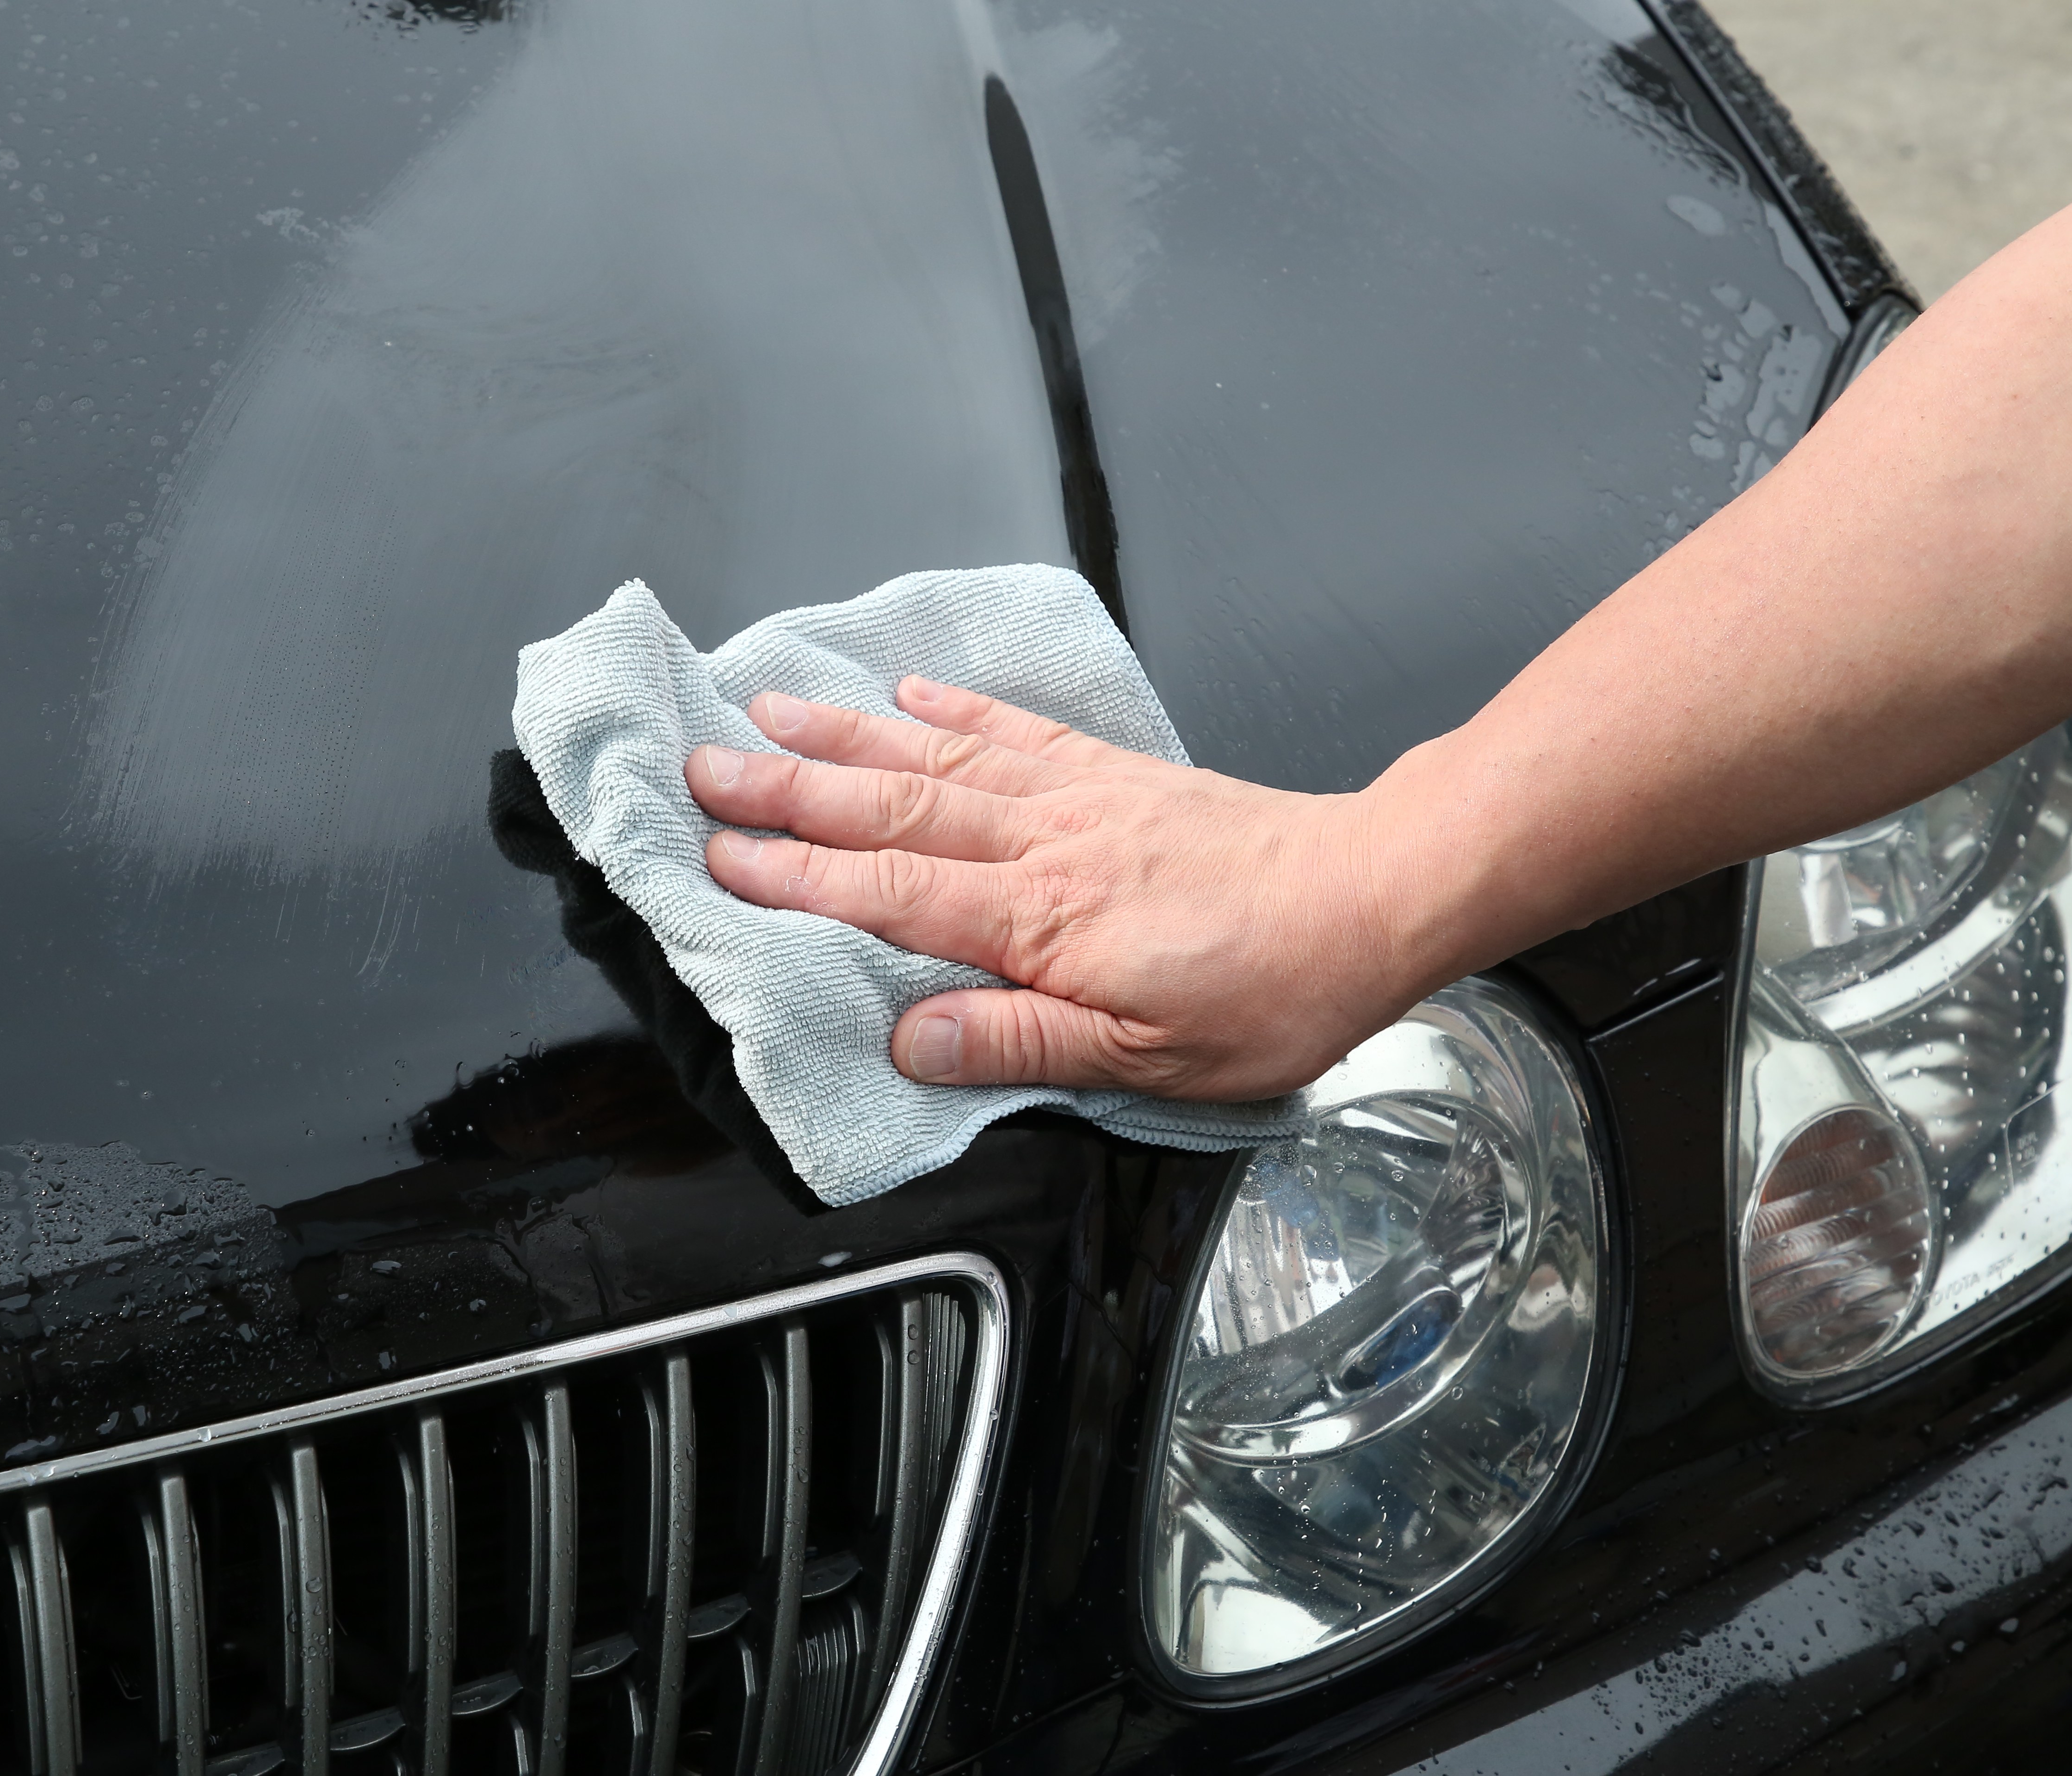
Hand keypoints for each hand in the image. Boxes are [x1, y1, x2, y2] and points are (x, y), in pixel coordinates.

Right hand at [683, 678, 1426, 1100]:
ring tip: (766, 710)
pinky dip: (955, 708)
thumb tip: (909, 1040)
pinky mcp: (1114, 774)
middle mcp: (1043, 845)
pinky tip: (905, 693)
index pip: (888, 896)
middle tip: (699, 768)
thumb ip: (1020, 1042)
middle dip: (785, 791)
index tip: (715, 856)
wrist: (1372, 896)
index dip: (794, 878)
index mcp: (1042, 922)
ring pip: (935, 760)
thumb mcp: (1150, 1058)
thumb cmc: (1272, 990)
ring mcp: (1076, 799)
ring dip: (843, 737)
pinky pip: (1018, 730)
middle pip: (889, 813)